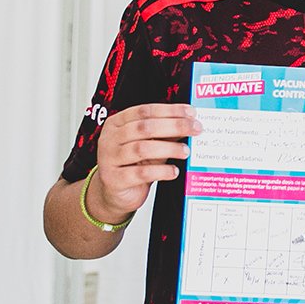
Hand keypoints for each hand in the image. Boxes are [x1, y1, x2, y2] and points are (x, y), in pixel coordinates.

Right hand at [87, 104, 196, 222]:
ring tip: (186, 151)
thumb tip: (190, 122)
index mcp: (117, 124)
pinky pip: (141, 173)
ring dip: (169, 148)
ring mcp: (109, 160)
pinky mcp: (114, 180)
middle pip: (144, 128)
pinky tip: (173, 171)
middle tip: (196, 129)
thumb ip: (165, 133)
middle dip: (174, 126)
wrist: (117, 193)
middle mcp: (110, 139)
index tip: (191, 113)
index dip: (170, 110)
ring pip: (142, 149)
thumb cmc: (134, 164)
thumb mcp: (150, 144)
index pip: (144, 111)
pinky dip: (161, 171)